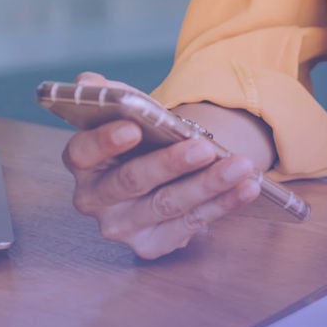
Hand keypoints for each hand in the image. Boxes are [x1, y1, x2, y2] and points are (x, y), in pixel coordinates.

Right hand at [62, 71, 262, 259]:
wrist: (157, 172)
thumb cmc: (137, 138)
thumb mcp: (121, 111)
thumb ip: (106, 94)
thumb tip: (89, 82)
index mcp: (81, 161)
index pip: (83, 151)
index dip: (106, 141)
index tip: (133, 128)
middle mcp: (94, 198)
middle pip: (131, 181)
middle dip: (170, 163)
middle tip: (204, 148)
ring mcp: (122, 225)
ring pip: (167, 204)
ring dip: (208, 184)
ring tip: (239, 165)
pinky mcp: (151, 244)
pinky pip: (190, 224)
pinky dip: (223, 204)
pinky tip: (245, 188)